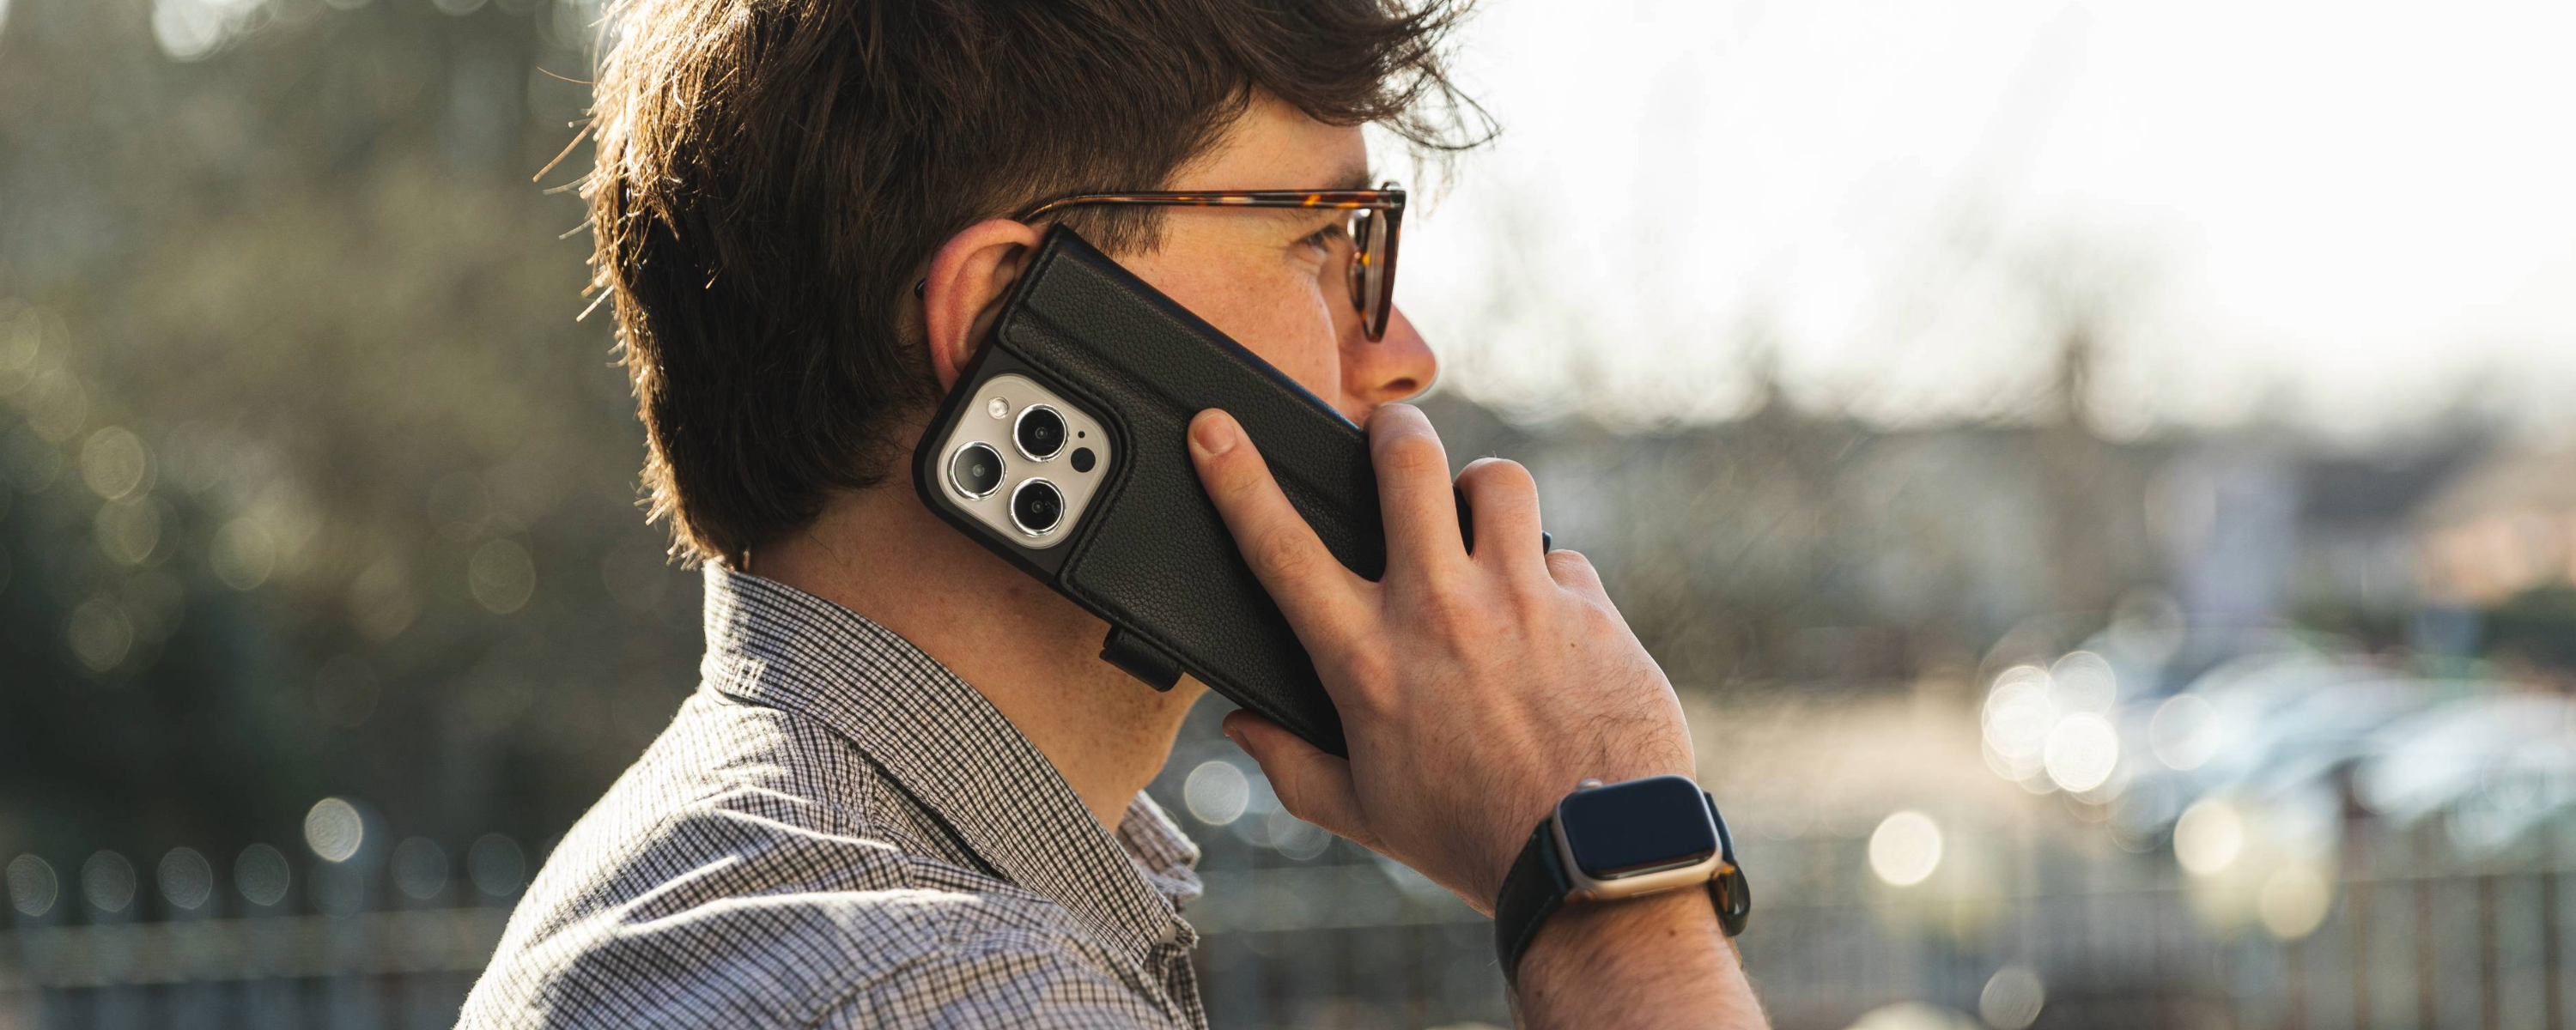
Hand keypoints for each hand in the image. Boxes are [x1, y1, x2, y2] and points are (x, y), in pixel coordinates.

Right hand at [1186, 404, 1694, 908]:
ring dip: (1481, 491)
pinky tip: (1548, 620)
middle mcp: (1438, 611)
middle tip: (1388, 432)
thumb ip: (1290, 764)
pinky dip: (1549, 580)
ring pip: (1498, 481)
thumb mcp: (1363, 813)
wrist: (1591, 859)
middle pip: (1405, 461)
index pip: (1281, 546)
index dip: (1237, 477)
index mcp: (1366, 659)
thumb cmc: (1475, 839)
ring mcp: (1520, 599)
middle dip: (1391, 428)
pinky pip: (1563, 557)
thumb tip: (1241, 725)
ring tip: (1479, 516)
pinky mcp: (1589, 609)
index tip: (1216, 431)